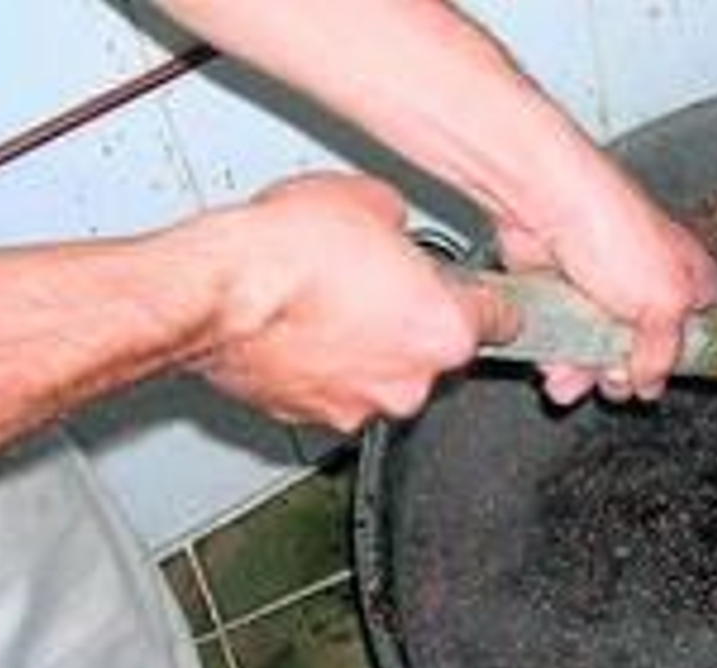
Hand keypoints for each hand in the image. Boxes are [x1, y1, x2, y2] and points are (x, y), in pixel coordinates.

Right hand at [190, 172, 516, 431]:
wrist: (215, 288)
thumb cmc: (290, 250)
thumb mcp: (369, 201)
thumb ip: (402, 228)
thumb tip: (394, 229)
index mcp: (444, 331)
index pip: (500, 323)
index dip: (486, 305)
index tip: (480, 299)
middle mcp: (411, 381)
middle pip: (433, 354)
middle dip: (411, 325)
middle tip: (376, 289)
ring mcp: (359, 406)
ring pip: (381, 378)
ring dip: (364, 350)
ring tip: (327, 308)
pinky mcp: (311, 418)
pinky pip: (332, 392)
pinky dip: (322, 370)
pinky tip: (299, 332)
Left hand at [495, 156, 716, 403]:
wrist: (545, 204)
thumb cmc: (613, 231)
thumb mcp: (665, 304)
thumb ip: (665, 354)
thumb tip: (651, 383)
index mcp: (691, 283)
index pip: (700, 337)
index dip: (679, 363)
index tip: (655, 379)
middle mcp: (650, 288)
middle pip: (644, 355)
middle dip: (622, 375)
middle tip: (611, 377)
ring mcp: (606, 294)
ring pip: (599, 352)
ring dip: (582, 374)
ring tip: (569, 379)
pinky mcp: (566, 297)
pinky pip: (566, 341)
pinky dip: (556, 358)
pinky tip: (552, 364)